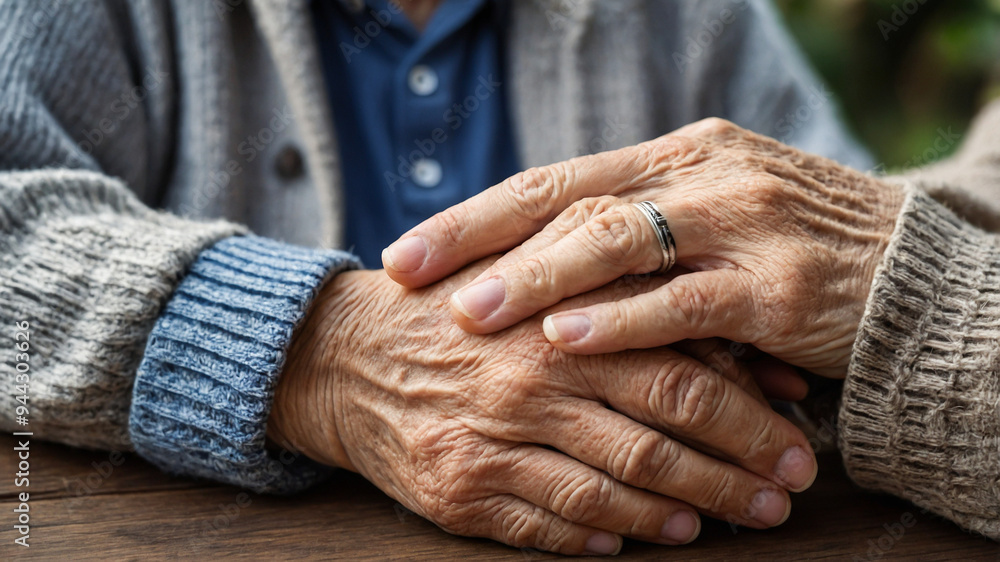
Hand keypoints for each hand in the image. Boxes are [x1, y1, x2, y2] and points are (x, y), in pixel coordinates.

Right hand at [268, 262, 816, 554]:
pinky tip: (634, 539)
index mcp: (560, 323)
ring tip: (717, 524)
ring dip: (677, 514)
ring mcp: (493, 442)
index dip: (750, 421)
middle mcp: (530, 383)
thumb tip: (754, 358)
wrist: (346, 355)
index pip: (680, 376)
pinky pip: (545, 527)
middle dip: (733, 476)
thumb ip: (639, 314)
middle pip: (657, 439)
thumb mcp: (543, 289)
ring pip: (611, 491)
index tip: (797, 450)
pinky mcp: (459, 492)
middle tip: (782, 500)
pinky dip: (599, 537)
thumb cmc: (460, 315)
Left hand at [381, 119, 904, 377]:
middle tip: (414, 277)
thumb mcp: (712, 218)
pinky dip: (620, 321)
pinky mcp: (777, 287)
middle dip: (485, 242)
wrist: (913, 278)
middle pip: (573, 203)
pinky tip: (563, 338)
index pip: (558, 180)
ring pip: (620, 243)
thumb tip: (536, 257)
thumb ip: (637, 228)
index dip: (477, 215)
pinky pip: (684, 303)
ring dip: (538, 278)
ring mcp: (743, 225)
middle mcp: (704, 176)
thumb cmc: (791, 250)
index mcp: (679, 156)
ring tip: (472, 312)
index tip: (410, 250)